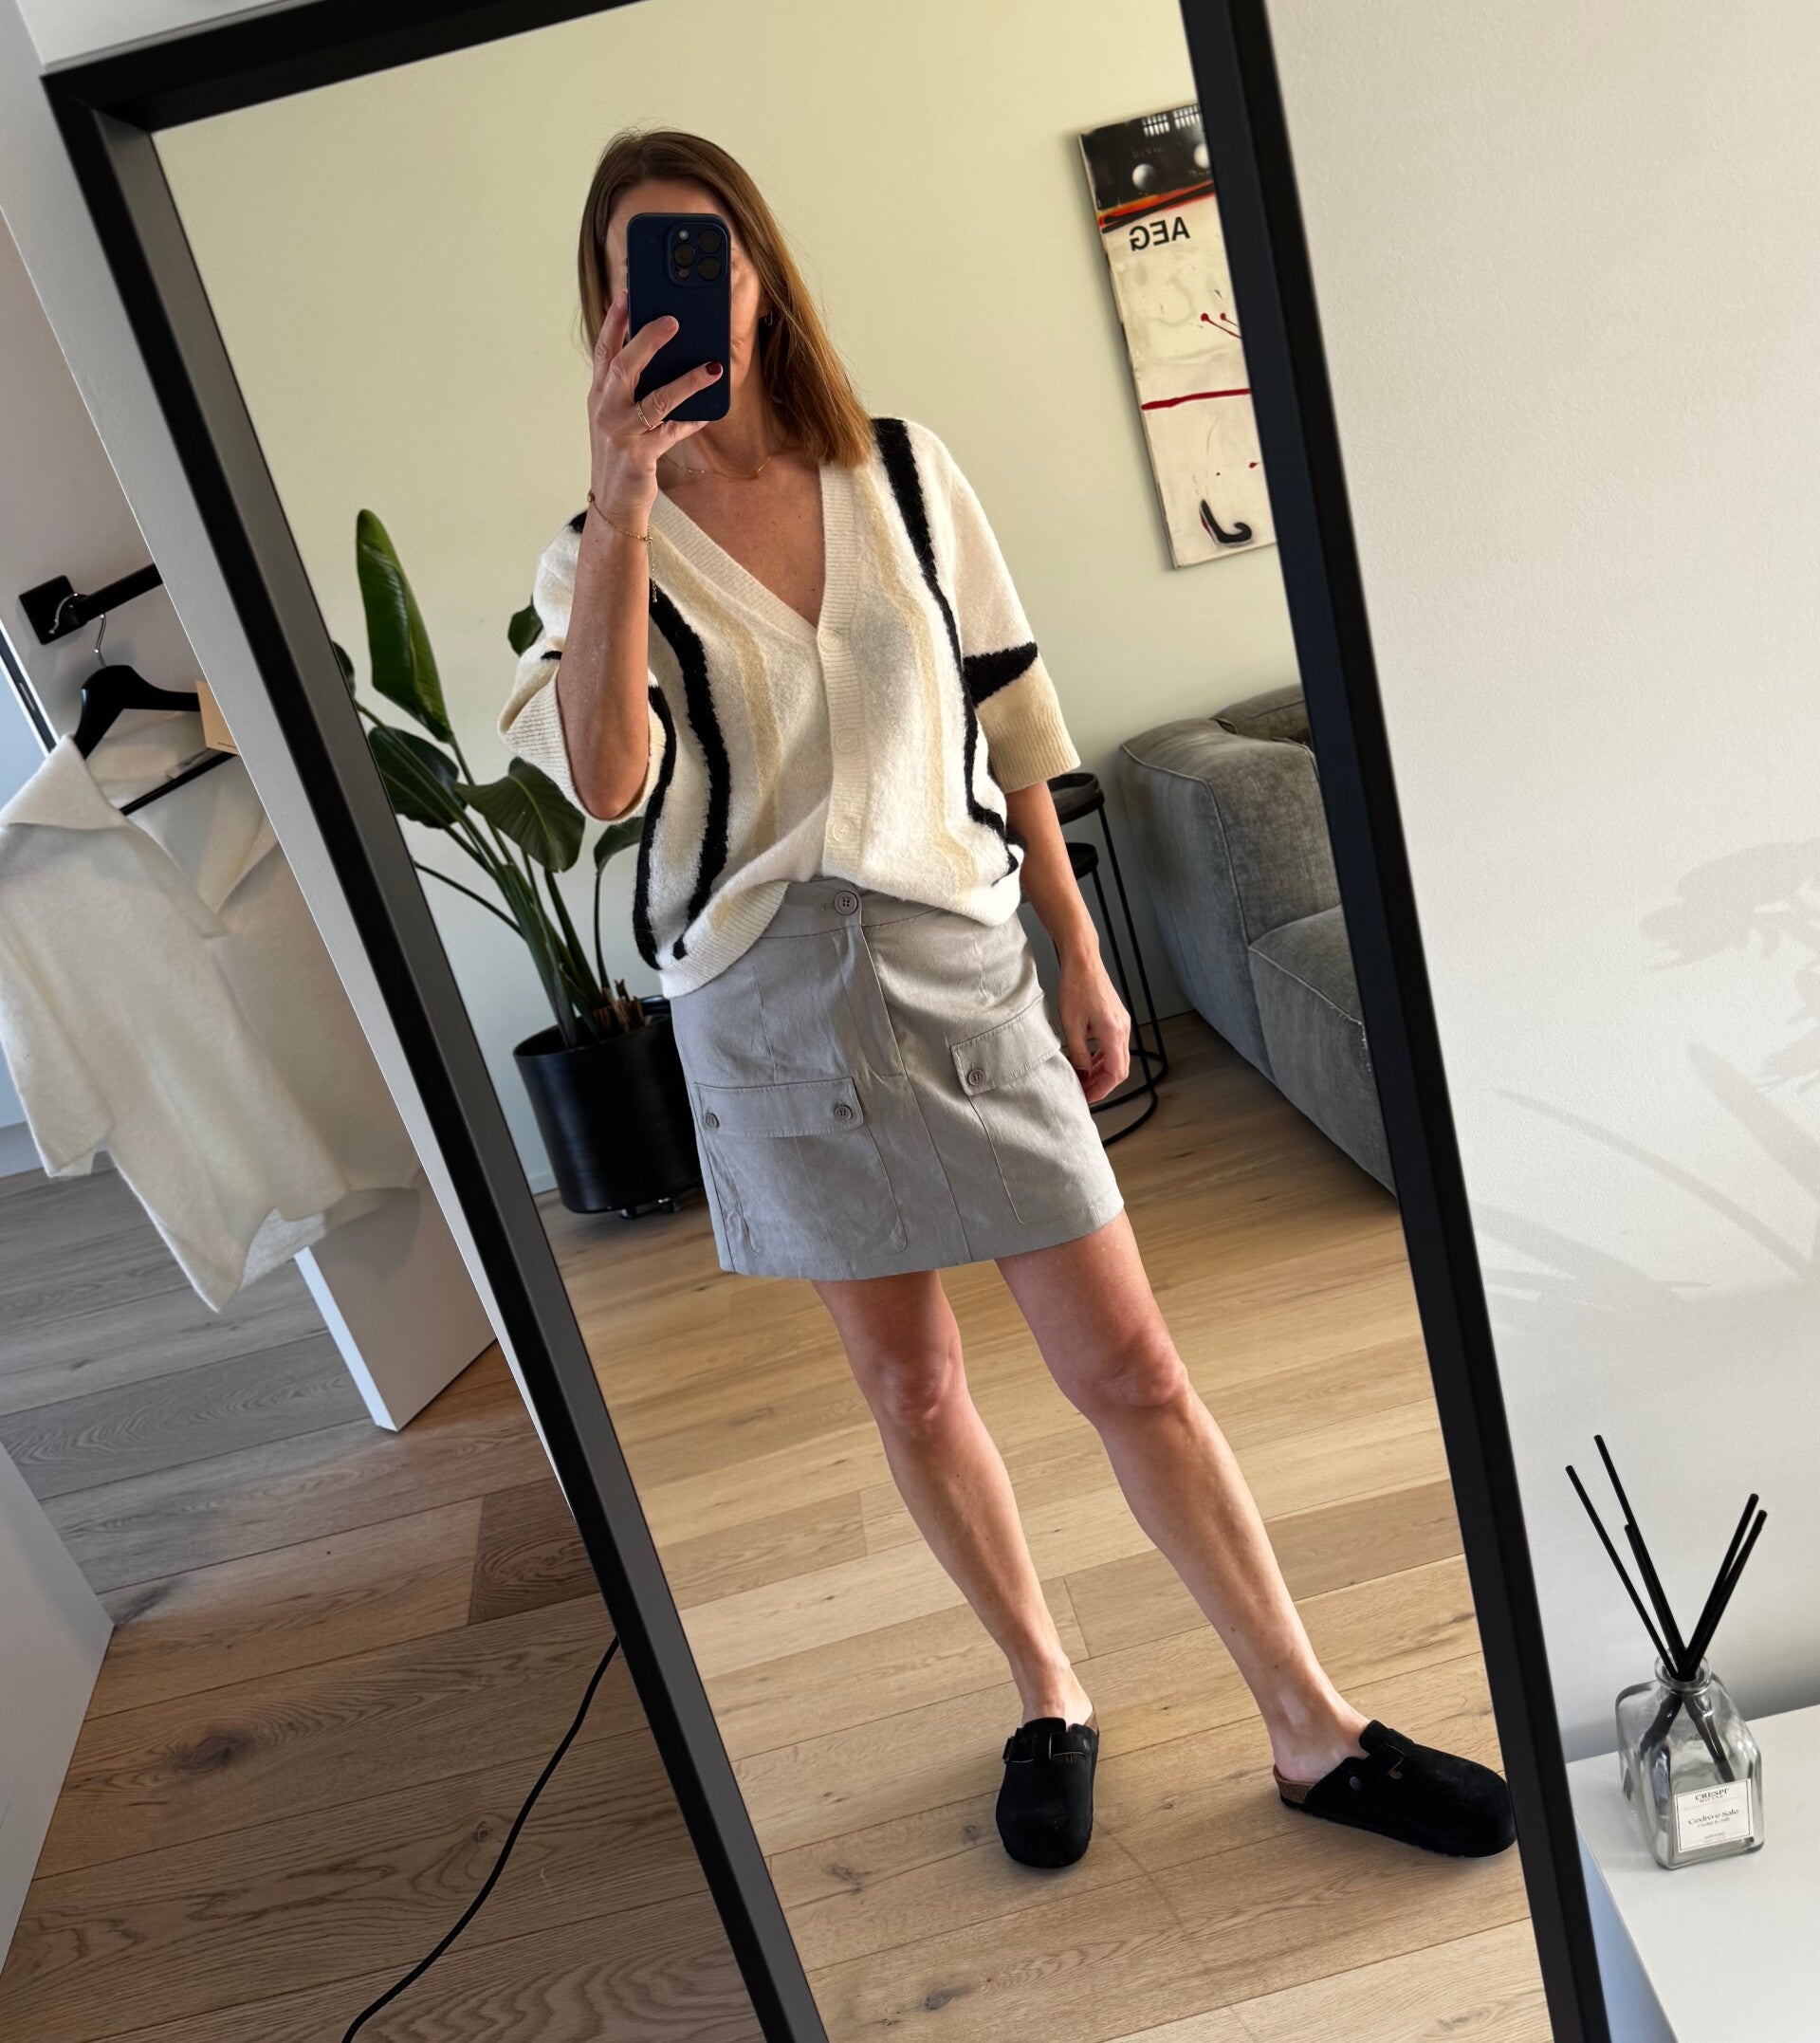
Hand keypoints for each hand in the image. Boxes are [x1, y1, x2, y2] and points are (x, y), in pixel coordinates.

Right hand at [587, 284, 723, 520]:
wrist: (613, 504)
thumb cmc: (622, 455)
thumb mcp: (619, 418)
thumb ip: (633, 390)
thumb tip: (667, 358)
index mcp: (599, 395)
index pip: (604, 350)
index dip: (614, 320)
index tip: (626, 292)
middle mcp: (605, 409)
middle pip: (624, 366)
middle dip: (648, 340)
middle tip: (673, 320)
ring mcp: (621, 433)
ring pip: (655, 399)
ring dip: (685, 382)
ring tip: (710, 367)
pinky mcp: (639, 456)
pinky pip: (672, 433)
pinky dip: (692, 421)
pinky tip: (709, 413)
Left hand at [1056, 947, 1129, 1104]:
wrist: (1083, 961)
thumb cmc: (1076, 986)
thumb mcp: (1071, 1025)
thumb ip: (1078, 1053)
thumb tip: (1082, 1074)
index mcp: (1114, 1032)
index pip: (1115, 1073)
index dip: (1102, 1089)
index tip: (1088, 1098)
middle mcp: (1123, 1029)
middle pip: (1120, 1068)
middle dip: (1102, 1084)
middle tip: (1083, 1093)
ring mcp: (1122, 1023)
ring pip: (1117, 1058)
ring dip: (1101, 1072)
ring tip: (1083, 1080)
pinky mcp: (1117, 1018)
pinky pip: (1114, 1046)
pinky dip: (1102, 1058)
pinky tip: (1087, 1062)